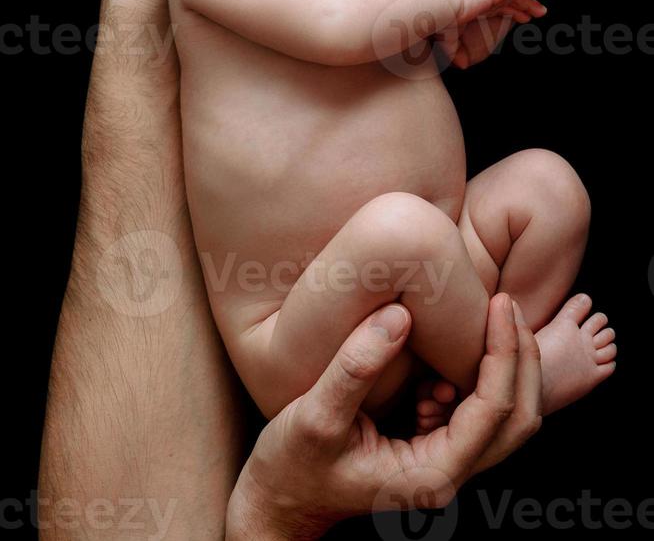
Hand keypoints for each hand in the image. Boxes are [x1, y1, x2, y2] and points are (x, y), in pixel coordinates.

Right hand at [225, 294, 542, 539]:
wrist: (278, 502)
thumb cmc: (291, 467)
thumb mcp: (315, 415)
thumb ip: (355, 367)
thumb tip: (399, 315)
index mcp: (432, 472)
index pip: (495, 411)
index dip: (503, 352)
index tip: (497, 303)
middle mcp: (448, 473)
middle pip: (519, 419)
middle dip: (520, 358)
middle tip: (504, 302)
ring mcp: (443, 463)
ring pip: (503, 417)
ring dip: (504, 366)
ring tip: (484, 317)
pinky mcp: (432, 448)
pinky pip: (475, 413)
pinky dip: (475, 376)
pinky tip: (444, 352)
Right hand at [434, 0, 548, 63]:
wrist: (440, 9)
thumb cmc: (442, 22)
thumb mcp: (449, 42)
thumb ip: (456, 53)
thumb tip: (460, 67)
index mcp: (478, 6)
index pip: (499, 8)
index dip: (513, 12)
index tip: (525, 18)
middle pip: (512, 0)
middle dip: (526, 4)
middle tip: (541, 12)